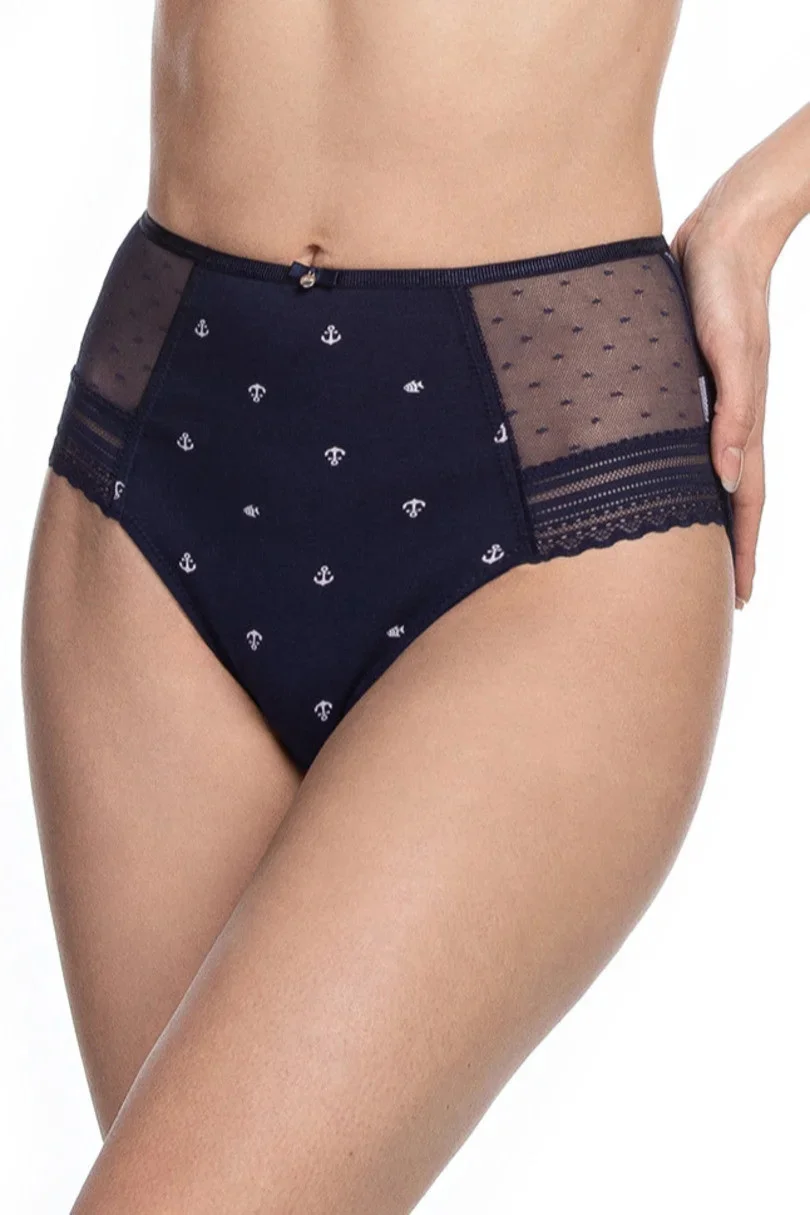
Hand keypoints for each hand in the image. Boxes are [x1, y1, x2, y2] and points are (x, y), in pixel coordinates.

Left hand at [670, 174, 771, 608]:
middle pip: (734, 495)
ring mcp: (716, 398)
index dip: (741, 547)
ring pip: (716, 472)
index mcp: (739, 416)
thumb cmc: (723, 286)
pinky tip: (681, 480)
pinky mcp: (697, 379)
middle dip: (732, 546)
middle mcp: (729, 415)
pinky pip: (699, 439)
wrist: (724, 230)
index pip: (744, 498)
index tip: (740, 594)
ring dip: (714, 514)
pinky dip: (695, 470)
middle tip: (726, 593)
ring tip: (704, 551)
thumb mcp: (728, 350)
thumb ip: (730, 411)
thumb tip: (727, 476)